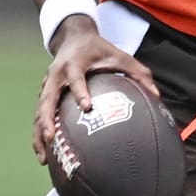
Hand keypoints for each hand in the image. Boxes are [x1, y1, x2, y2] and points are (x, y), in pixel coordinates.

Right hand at [32, 15, 159, 163]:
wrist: (74, 37)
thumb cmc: (100, 49)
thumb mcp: (121, 56)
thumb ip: (139, 73)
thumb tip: (157, 95)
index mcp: (74, 64)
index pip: (76, 78)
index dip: (80, 91)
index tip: (86, 107)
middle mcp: (56, 75)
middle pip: (47, 99)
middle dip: (47, 119)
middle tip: (52, 138)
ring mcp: (47, 85)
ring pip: (39, 111)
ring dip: (39, 133)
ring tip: (43, 158)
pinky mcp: (45, 93)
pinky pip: (39, 115)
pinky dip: (40, 133)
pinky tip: (45, 154)